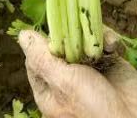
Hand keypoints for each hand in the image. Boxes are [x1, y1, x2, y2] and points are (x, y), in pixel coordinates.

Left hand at [18, 30, 136, 117]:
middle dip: (70, 32)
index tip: (53, 27)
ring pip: (83, 38)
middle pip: (61, 43)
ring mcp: (90, 70)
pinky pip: (104, 42)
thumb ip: (42, 58)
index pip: (36, 56)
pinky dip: (108, 40)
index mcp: (50, 88)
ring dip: (92, 35)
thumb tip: (23, 35)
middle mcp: (68, 77)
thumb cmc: (95, 110)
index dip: (43, 40)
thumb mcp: (64, 83)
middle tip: (78, 31)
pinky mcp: (111, 63)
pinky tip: (113, 47)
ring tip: (100, 43)